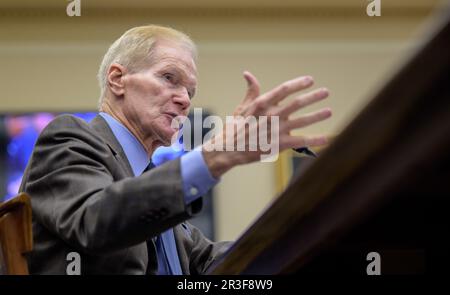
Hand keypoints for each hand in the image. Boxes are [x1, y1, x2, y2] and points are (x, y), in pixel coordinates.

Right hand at [202, 71, 331, 177]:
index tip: (310, 80)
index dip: (298, 83)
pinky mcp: (279, 144)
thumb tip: (248, 74)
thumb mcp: (242, 106)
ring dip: (317, 115)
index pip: (284, 89)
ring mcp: (276, 130)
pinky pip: (301, 141)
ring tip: (328, 111)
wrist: (229, 149)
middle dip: (313, 97)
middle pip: (298, 103)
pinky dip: (314, 140)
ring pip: (302, 121)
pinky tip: (325, 138)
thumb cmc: (235, 127)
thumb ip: (251, 91)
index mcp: (262, 103)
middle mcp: (271, 115)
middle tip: (325, 92)